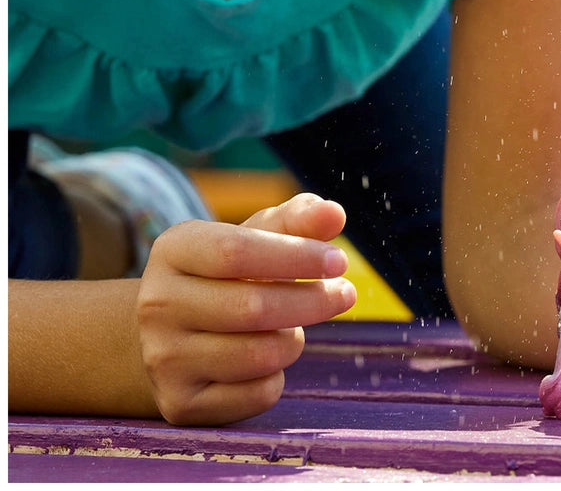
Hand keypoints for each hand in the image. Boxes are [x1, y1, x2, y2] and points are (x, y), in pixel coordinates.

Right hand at [136, 193, 355, 424]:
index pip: (237, 251)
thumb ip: (297, 219)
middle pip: (253, 307)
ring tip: (293, 324)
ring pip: (259, 355)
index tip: (339, 260)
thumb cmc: (229, 271)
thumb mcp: (257, 235)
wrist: (171, 333)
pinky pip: (256, 394)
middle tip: (345, 293)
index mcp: (174, 250)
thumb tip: (335, 214)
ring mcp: (163, 358)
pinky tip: (267, 358)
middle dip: (313, 300)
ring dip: (293, 338)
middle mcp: (157, 304)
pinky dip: (277, 376)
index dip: (297, 256)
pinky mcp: (180, 403)